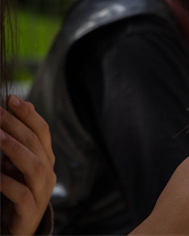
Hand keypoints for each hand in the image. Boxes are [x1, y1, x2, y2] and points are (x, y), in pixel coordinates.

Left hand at [0, 95, 55, 234]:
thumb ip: (18, 139)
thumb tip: (18, 106)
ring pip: (34, 166)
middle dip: (16, 125)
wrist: (20, 227)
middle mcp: (47, 171)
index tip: (11, 98)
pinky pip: (21, 194)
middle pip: (36, 144)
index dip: (28, 114)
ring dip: (15, 149)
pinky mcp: (31, 210)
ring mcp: (41, 191)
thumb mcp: (16, 162)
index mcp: (46, 158)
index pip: (42, 131)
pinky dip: (8, 183)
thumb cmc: (16, 190)